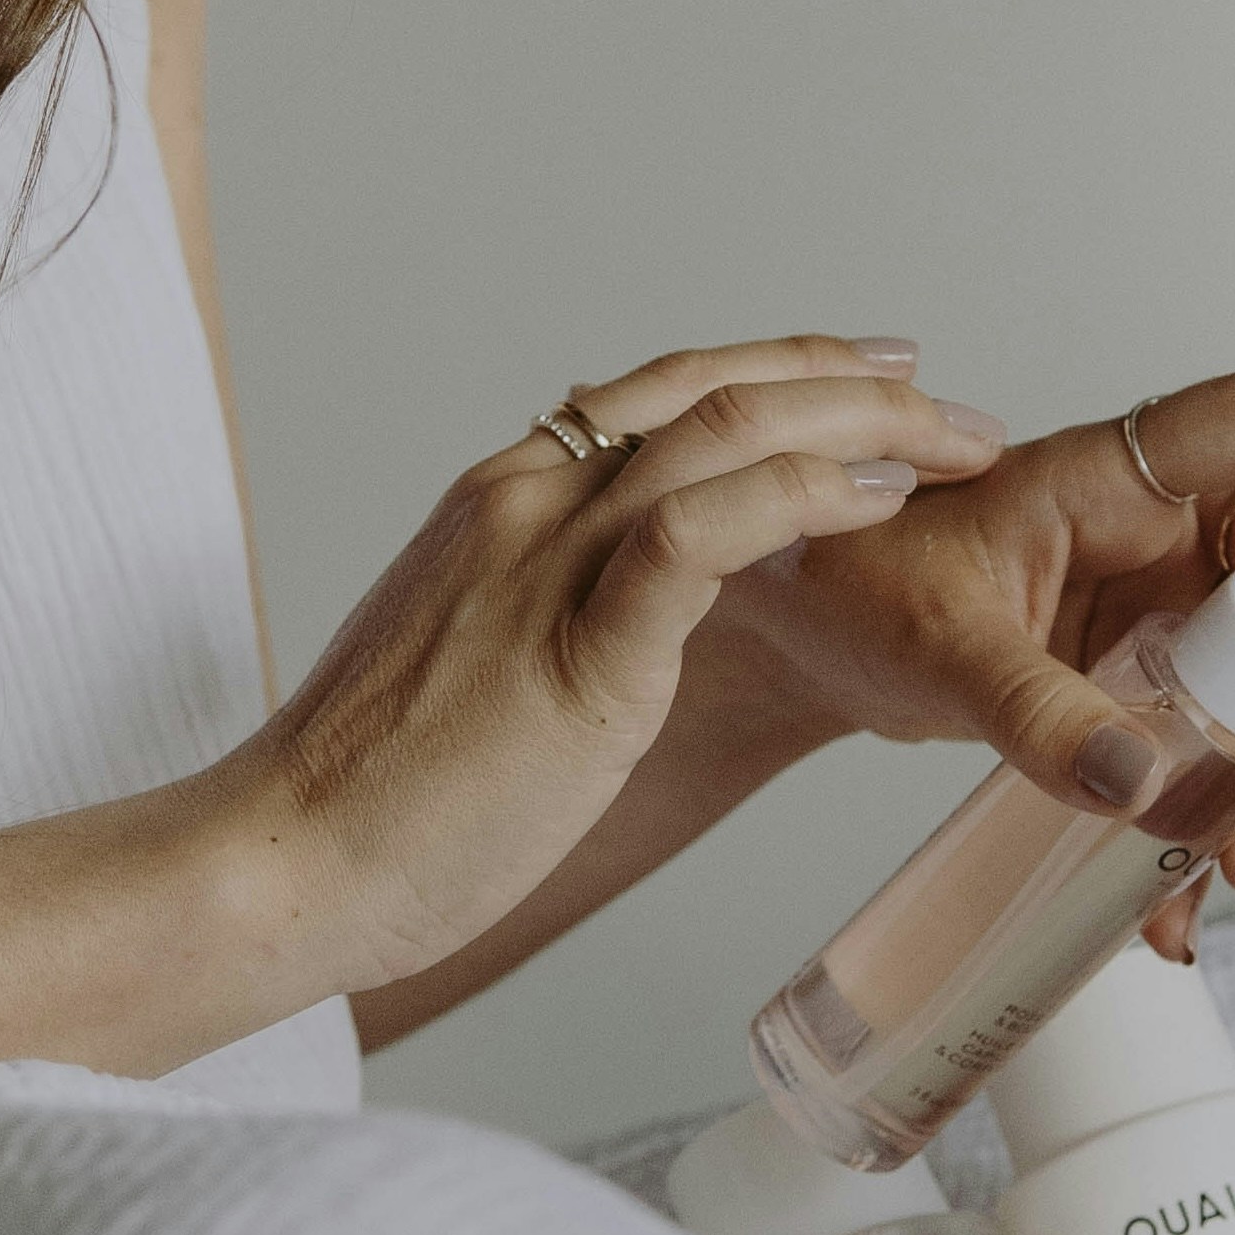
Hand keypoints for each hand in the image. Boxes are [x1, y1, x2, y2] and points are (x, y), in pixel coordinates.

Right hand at [245, 339, 1009, 986]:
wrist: (282, 862)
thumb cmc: (375, 799)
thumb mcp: (472, 671)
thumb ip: (543, 620)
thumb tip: (617, 629)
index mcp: (500, 502)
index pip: (663, 394)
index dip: (783, 372)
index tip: (873, 377)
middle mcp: (525, 503)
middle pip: (714, 388)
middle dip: (851, 380)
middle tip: (952, 404)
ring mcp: (545, 565)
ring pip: (728, 433)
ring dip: (863, 424)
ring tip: (951, 443)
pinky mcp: (576, 649)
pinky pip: (707, 535)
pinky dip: (807, 497)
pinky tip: (879, 500)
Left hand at [703, 362, 1234, 948]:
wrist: (813, 638)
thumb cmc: (859, 586)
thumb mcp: (939, 644)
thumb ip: (1032, 711)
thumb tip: (1136, 785)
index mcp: (1122, 476)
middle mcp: (1171, 532)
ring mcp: (1174, 612)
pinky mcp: (1159, 688)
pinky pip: (1230, 749)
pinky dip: (1221, 826)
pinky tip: (1178, 899)